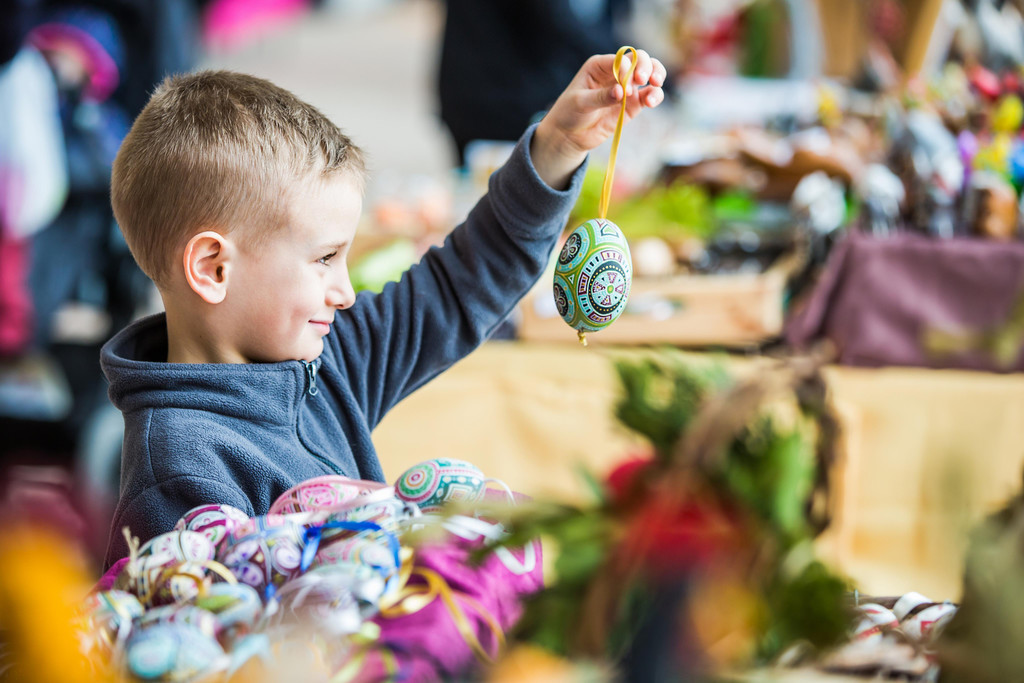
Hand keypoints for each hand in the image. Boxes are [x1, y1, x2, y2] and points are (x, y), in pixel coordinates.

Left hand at [532, 49, 666, 189]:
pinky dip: (655, 95)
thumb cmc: (569, 112)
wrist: (570, 135)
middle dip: (645, 66)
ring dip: (657, 74)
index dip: (627, 68)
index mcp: (600, 65)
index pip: (620, 59)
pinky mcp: (633, 104)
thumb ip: (601, 97)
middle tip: (644, 80)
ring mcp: (626, 87)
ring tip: (655, 85)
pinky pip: (650, 95)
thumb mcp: (580, 103)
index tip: (625, 87)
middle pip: (639, 59)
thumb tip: (621, 92)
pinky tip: (651, 102)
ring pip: (649, 73)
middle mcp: (616, 72)